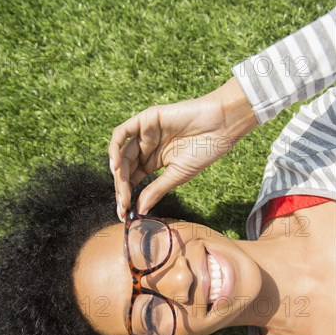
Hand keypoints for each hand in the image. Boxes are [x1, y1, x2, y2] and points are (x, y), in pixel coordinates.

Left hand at [109, 77, 256, 219]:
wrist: (220, 127)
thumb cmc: (204, 151)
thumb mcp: (177, 176)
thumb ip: (155, 190)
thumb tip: (139, 211)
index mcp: (153, 162)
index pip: (132, 180)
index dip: (126, 197)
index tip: (124, 215)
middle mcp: (146, 147)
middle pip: (124, 169)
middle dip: (121, 189)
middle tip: (123, 206)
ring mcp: (144, 133)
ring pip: (121, 154)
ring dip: (118, 173)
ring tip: (122, 191)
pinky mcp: (145, 119)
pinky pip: (122, 132)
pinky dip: (114, 148)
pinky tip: (116, 166)